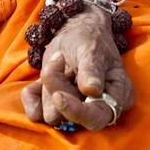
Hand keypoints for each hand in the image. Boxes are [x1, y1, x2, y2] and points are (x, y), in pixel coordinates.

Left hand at [21, 7, 134, 130]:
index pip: (98, 117)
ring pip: (52, 114)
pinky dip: (31, 96)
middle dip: (58, 89)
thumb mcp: (92, 49)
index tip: (58, 97)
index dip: (77, 112)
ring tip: (57, 60)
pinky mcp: (55, 106)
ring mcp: (76, 109)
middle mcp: (98, 108)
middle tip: (58, 59)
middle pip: (72, 118)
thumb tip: (93, 90)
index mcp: (118, 96)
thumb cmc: (90, 39)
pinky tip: (37, 80)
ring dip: (48, 85)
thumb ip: (92, 69)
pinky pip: (36, 113)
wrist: (75, 32)